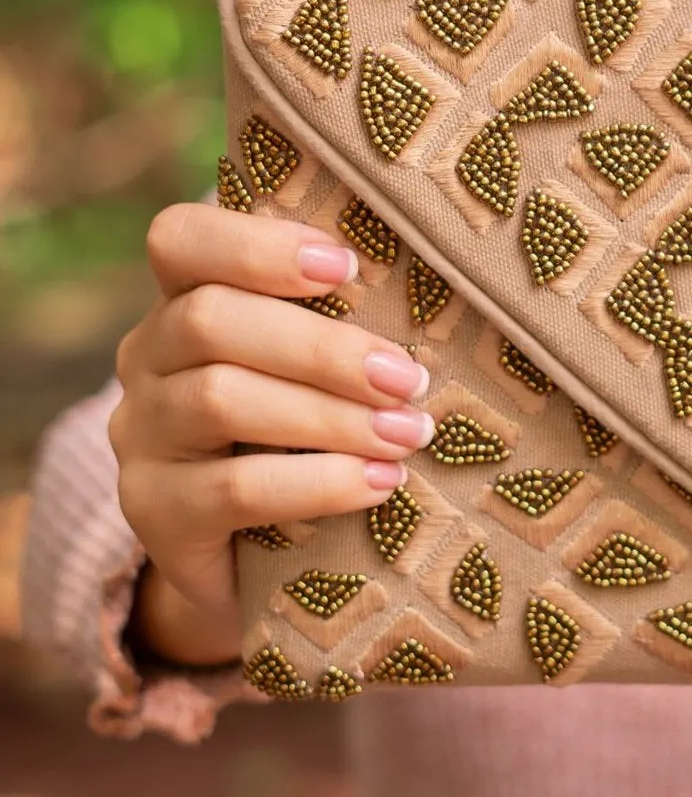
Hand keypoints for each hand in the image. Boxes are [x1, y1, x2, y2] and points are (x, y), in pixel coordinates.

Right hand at [110, 204, 433, 666]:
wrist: (251, 557)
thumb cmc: (307, 428)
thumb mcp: (315, 364)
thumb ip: (344, 317)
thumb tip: (444, 280)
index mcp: (185, 298)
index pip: (180, 239)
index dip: (257, 246)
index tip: (346, 266)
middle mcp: (148, 357)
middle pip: (210, 320)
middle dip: (323, 347)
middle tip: (408, 379)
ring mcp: (141, 437)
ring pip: (219, 400)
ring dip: (329, 416)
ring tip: (408, 434)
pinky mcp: (155, 513)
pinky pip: (231, 489)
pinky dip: (316, 483)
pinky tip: (378, 483)